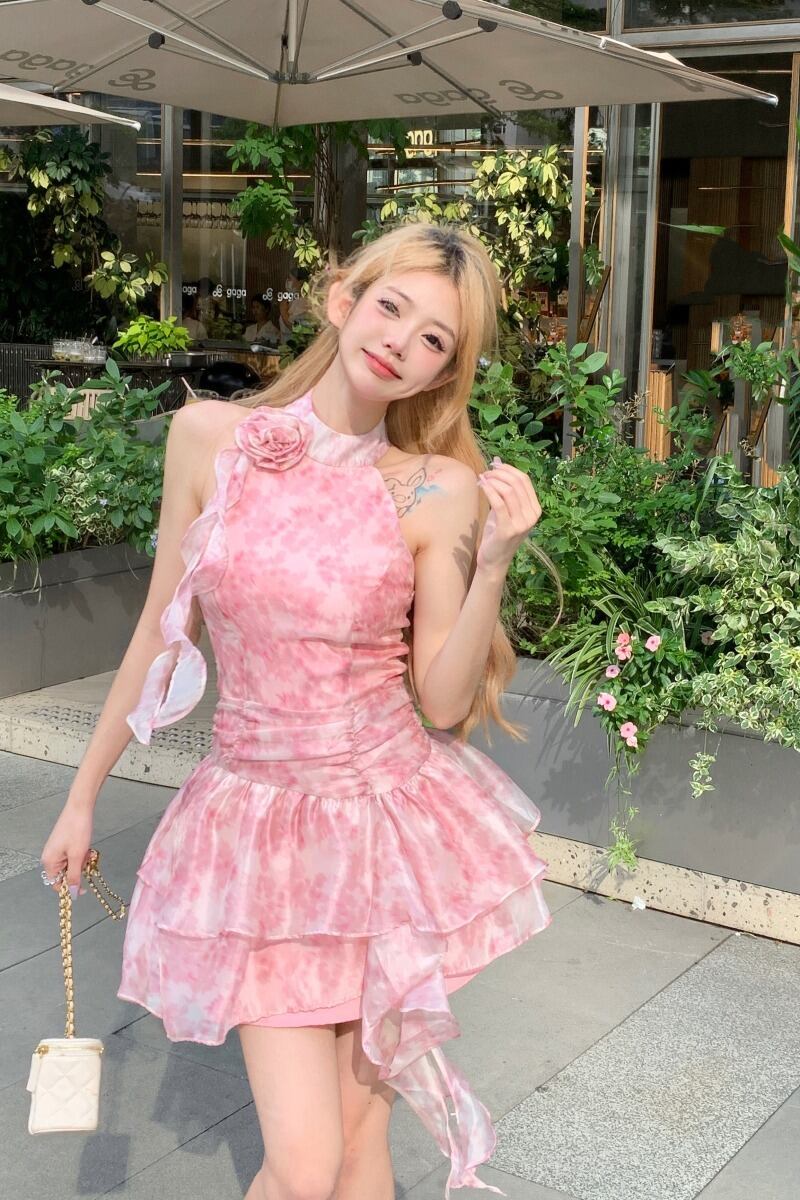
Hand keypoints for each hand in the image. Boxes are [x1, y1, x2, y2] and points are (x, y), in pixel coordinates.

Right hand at [40, 800, 93, 898]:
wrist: (80, 807)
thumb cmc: (77, 829)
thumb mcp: (77, 856)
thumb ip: (73, 876)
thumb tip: (71, 893)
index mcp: (49, 861)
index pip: (56, 884)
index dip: (69, 887)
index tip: (83, 887)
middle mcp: (49, 856)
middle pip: (64, 874)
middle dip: (77, 869)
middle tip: (86, 859)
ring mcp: (56, 849)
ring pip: (70, 865)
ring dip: (80, 861)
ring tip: (87, 850)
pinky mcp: (62, 843)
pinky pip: (72, 856)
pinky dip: (80, 854)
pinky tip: (85, 846)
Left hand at [476, 456, 541, 574]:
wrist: (494, 560)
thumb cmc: (498, 533)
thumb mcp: (502, 507)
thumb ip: (502, 486)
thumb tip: (497, 460)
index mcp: (535, 509)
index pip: (525, 480)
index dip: (509, 469)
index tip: (494, 466)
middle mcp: (532, 516)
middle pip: (517, 484)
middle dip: (500, 474)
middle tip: (486, 472)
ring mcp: (522, 524)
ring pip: (509, 491)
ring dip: (493, 481)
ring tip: (482, 479)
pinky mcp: (508, 530)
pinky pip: (499, 504)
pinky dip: (489, 491)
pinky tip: (481, 486)